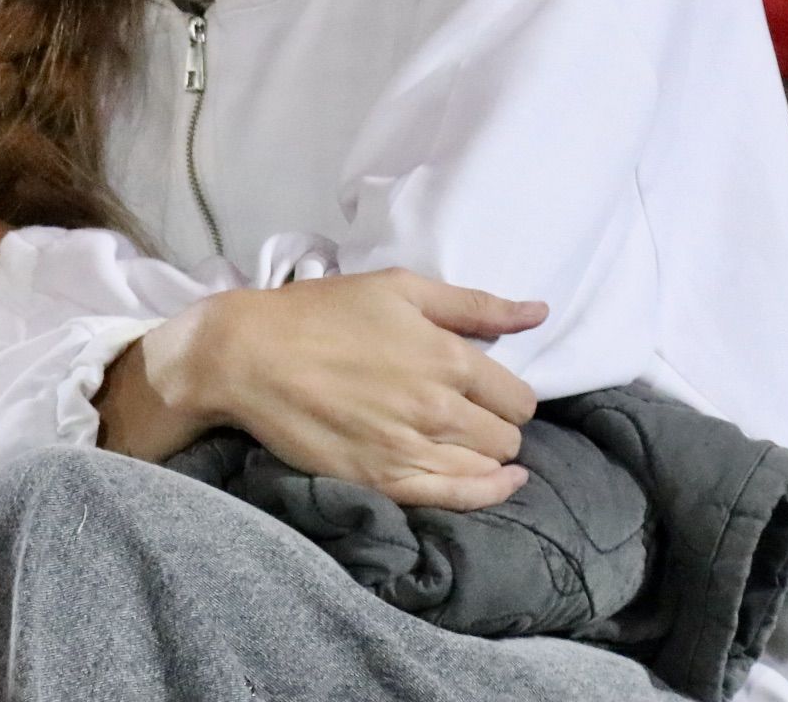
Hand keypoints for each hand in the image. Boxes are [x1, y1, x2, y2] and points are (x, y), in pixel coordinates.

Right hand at [131, 269, 545, 510]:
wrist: (246, 357)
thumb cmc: (319, 313)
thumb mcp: (397, 288)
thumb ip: (473, 304)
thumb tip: (541, 313)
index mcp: (447, 357)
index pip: (518, 396)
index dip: (506, 393)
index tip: (484, 389)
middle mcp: (439, 408)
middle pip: (507, 435)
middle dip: (495, 424)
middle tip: (467, 413)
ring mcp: (412, 449)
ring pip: (488, 468)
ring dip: (487, 456)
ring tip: (466, 443)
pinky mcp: (384, 480)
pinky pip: (458, 499)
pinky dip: (485, 493)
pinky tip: (495, 483)